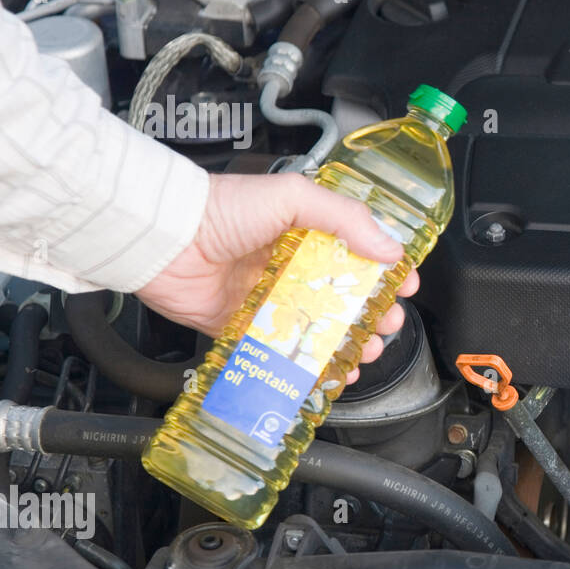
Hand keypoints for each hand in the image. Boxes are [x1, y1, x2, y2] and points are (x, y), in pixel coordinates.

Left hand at [136, 173, 416, 384]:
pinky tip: (329, 372)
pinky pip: (283, 351)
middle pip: (346, 297)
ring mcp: (271, 297)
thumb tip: (390, 248)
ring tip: (363, 352)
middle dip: (373, 314)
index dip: (386, 271)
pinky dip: (308, 366)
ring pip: (321, 328)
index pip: (360, 253)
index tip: (404, 286)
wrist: (165, 238)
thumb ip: (345, 217)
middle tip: (385, 325)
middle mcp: (292, 265)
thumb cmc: (222, 208)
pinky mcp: (247, 326)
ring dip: (347, 343)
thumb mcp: (292, 196)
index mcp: (308, 231)